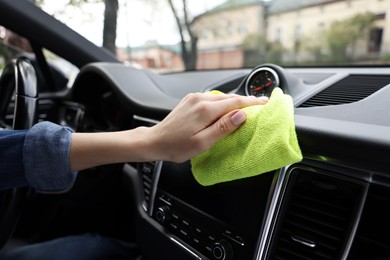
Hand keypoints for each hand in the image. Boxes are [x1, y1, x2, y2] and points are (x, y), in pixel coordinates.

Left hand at [148, 92, 267, 162]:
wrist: (155, 141)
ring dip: (234, 102)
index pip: (235, 102)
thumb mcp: (202, 142)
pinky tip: (227, 108)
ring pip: (221, 97)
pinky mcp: (190, 100)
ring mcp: (194, 98)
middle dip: (246, 101)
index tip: (265, 102)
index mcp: (205, 110)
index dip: (252, 102)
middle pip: (229, 98)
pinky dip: (223, 102)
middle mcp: (200, 99)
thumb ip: (223, 128)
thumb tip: (241, 115)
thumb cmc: (176, 146)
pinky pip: (212, 98)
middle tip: (261, 104)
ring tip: (247, 107)